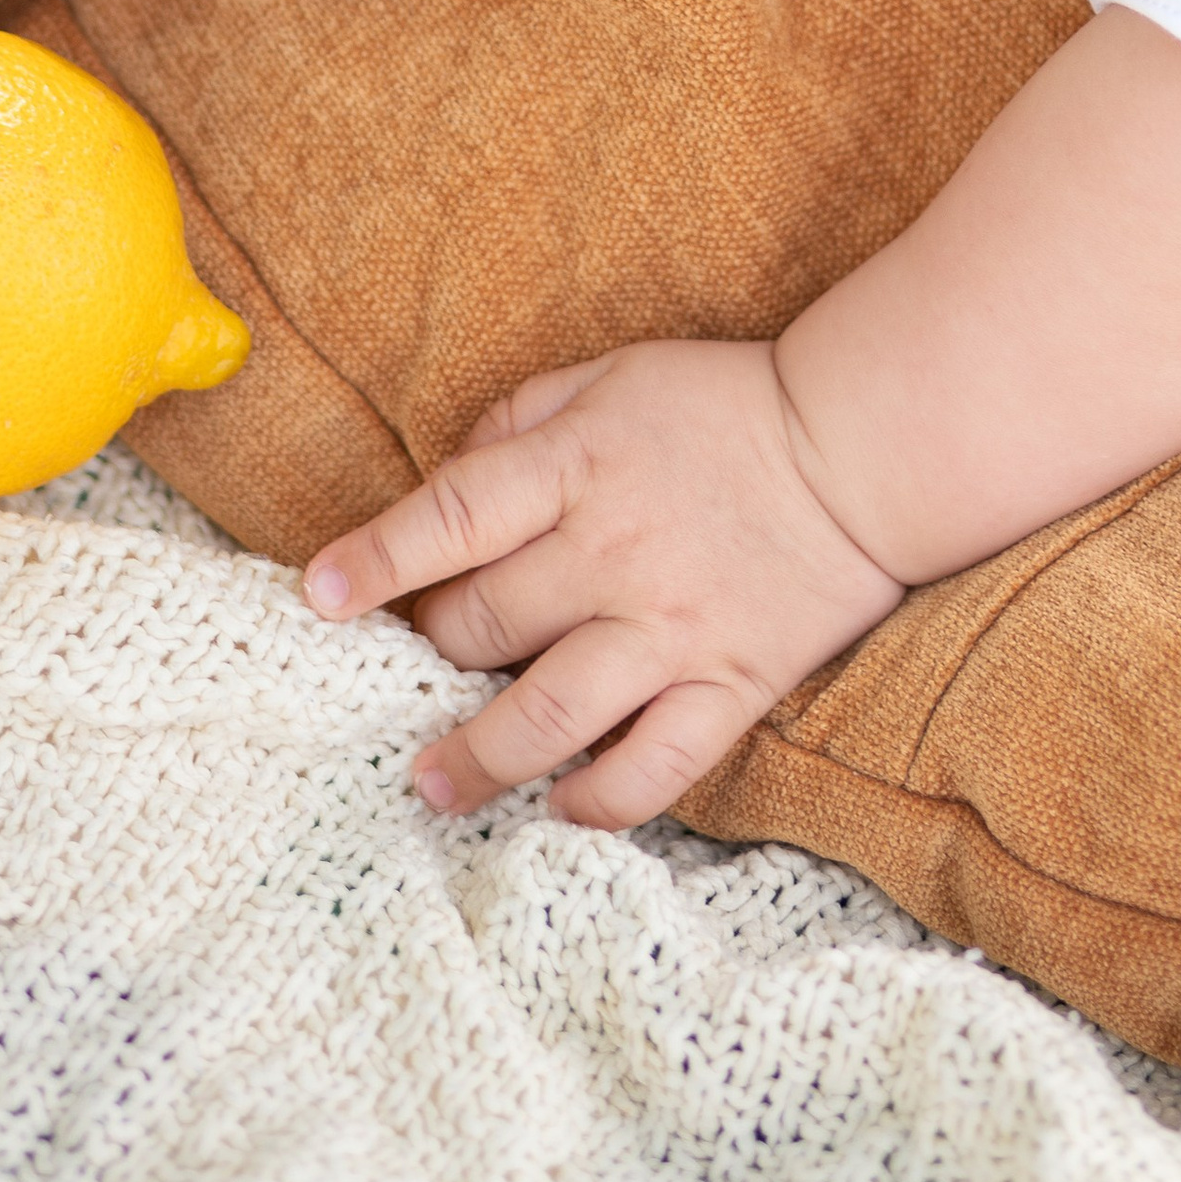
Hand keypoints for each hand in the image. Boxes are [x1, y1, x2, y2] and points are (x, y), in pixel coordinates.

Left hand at [302, 343, 906, 829]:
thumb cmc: (723, 407)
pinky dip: (600, 801)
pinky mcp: (728, 685)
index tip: (318, 597)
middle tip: (419, 668)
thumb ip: (520, 420)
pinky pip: (654, 767)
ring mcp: (670, 630)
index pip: (452, 517)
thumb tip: (448, 477)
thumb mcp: (612, 375)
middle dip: (434, 653)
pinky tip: (560, 806)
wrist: (862, 449)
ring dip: (479, 759)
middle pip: (484, 626)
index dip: (377, 560)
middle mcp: (612, 554)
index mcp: (576, 467)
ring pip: (549, 715)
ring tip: (433, 785)